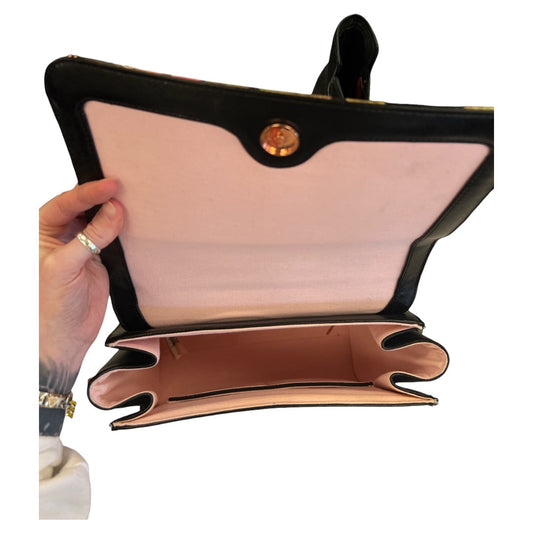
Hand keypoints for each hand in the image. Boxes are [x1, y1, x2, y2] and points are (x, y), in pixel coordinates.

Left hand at [39, 179, 123, 393]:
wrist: (66, 337)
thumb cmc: (50, 305)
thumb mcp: (65, 266)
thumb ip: (91, 237)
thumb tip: (115, 210)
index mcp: (42, 231)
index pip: (66, 203)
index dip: (88, 192)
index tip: (112, 185)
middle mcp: (62, 234)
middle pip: (83, 206)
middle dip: (102, 196)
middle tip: (126, 186)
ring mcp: (83, 245)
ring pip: (100, 220)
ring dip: (115, 211)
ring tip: (133, 199)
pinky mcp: (101, 258)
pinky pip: (114, 237)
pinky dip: (124, 229)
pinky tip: (135, 221)